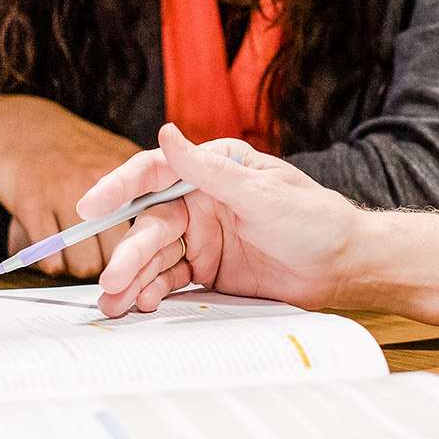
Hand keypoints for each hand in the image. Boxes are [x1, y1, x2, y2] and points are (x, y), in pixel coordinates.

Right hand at [0, 94, 139, 276]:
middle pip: (117, 252)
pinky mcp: (31, 204)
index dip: (137, 248)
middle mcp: (99, 181)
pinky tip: (49, 249)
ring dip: (76, 268)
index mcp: (127, 170)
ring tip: (70, 254)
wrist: (16, 121)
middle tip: (97, 259)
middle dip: (108, 266)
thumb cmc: (67, 145)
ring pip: (84, 263)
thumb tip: (152, 231)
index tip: (128, 254)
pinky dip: (50, 262)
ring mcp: (64, 192)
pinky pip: (50, 257)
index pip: (146, 227)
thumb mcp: (111, 154)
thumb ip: (136, 188)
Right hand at [78, 123, 366, 315]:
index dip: (119, 188)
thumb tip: (165, 133)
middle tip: (111, 280)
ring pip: (155, 257)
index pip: (155, 174)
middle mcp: (200, 202)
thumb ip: (209, 169)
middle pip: (151, 226)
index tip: (92, 205)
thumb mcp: (262, 192)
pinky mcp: (209, 271)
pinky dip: (153, 293)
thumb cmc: (314, 219)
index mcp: (211, 171)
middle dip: (128, 254)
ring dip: (133, 279)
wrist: (345, 266)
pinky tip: (141, 305)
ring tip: (115, 303)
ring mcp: (202, 239)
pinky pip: (171, 281)